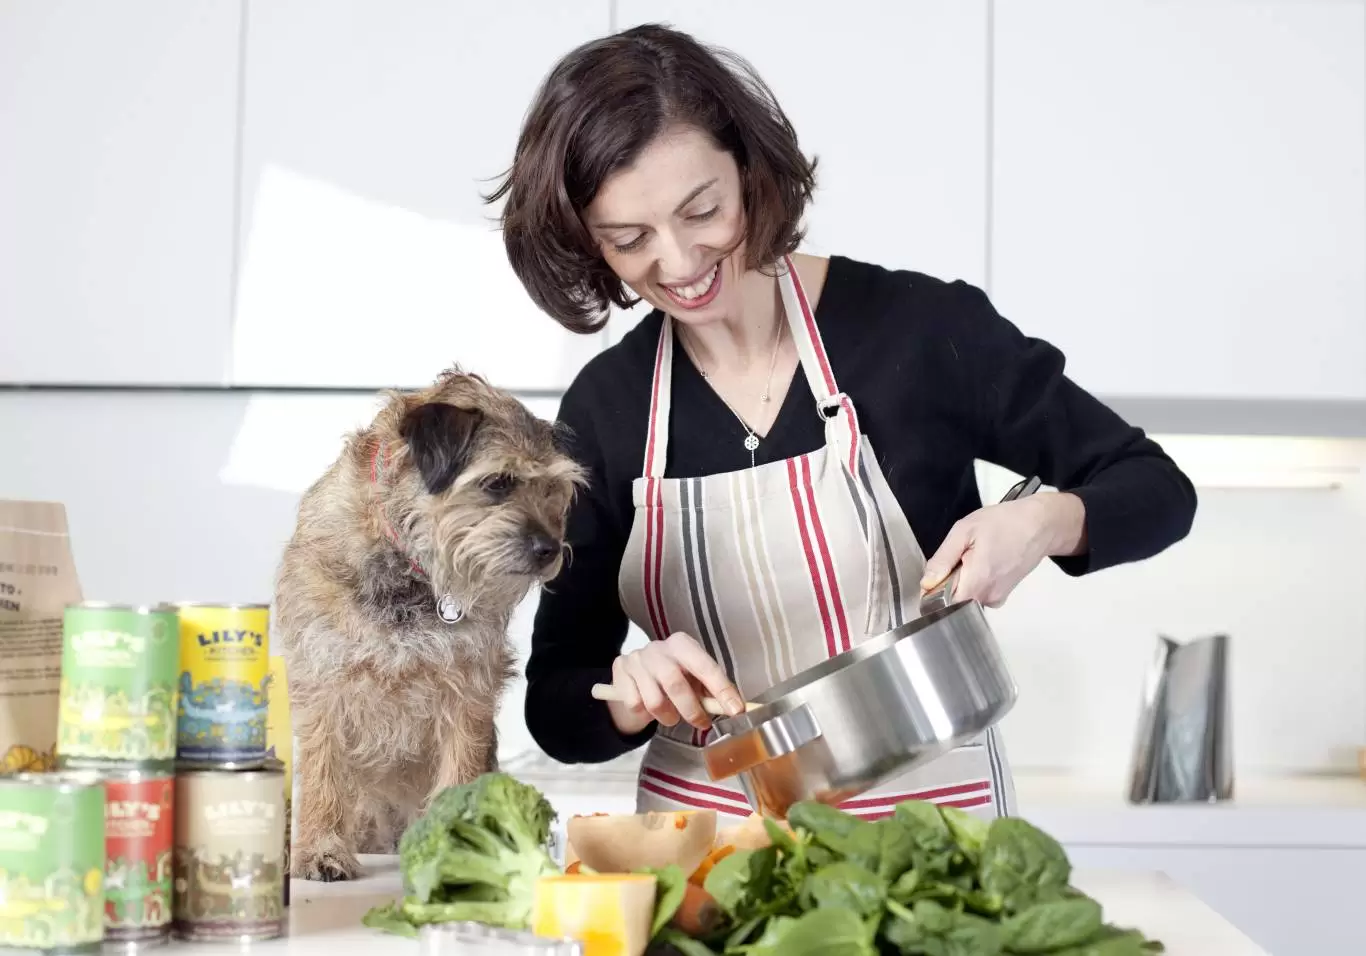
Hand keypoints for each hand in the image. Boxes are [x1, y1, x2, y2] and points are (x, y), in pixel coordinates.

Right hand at [607, 632, 743, 734]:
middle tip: (702, 724)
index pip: (706, 666)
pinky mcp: (620, 671)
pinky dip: (645, 714)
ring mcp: (636, 659)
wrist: (634, 673)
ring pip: (654, 701)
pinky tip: (648, 707)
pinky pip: (635, 705)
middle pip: (676, 684)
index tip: (736, 710)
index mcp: (682, 644)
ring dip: (667, 716)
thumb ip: (710, 690)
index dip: (722, 690)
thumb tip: (734, 708)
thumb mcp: (692, 677)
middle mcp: (658, 648)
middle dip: (692, 710)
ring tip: (671, 715)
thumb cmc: (672, 676)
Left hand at [920, 492, 1086, 608]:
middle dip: (948, 583)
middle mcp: (988, 596)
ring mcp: (997, 598)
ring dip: (962, 581)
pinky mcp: (1003, 595)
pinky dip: (974, 581)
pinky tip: (982, 562)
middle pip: (953, 602)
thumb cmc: (1004, 523)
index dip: (933, 593)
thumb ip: (943, 559)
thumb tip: (927, 583)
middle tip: (958, 559)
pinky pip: (978, 594)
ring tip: (973, 557)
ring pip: (966, 598)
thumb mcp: (965, 531)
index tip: (935, 576)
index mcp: (977, 582)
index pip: (943, 605)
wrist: (1039, 525)